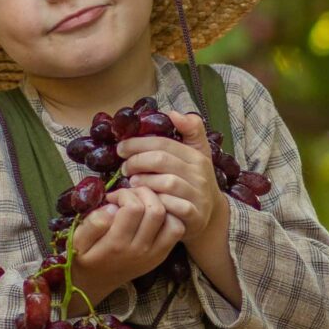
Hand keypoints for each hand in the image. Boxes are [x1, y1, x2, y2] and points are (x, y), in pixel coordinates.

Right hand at [70, 185, 182, 295]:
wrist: (94, 284)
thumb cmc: (84, 257)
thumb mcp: (77, 241)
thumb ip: (92, 224)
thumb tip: (112, 207)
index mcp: (117, 245)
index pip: (134, 208)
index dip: (125, 194)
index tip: (114, 197)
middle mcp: (140, 250)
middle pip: (156, 210)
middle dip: (144, 194)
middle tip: (130, 195)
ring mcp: (154, 255)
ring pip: (172, 220)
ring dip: (160, 204)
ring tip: (143, 203)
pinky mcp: (161, 256)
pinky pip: (177, 231)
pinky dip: (169, 217)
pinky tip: (151, 215)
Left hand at [114, 112, 226, 248]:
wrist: (209, 215)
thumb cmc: (193, 182)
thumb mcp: (196, 154)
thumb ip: (189, 131)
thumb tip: (174, 112)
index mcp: (196, 156)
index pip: (163, 143)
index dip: (138, 144)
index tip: (120, 149)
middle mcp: (200, 174)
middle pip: (162, 160)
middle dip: (137, 161)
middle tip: (124, 168)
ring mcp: (198, 196)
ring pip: (167, 183)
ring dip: (144, 182)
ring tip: (132, 183)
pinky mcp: (195, 216)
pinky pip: (172, 206)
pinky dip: (155, 202)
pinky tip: (144, 201)